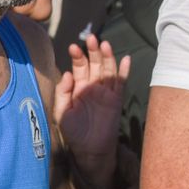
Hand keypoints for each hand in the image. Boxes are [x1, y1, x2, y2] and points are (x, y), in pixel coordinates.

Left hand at [53, 34, 129, 186]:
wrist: (89, 149)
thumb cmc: (73, 132)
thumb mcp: (62, 112)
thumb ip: (63, 93)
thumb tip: (68, 73)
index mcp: (78, 87)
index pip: (79, 66)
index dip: (77, 56)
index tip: (73, 47)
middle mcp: (92, 86)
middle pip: (95, 63)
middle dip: (92, 51)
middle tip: (90, 38)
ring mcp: (105, 92)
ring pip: (108, 69)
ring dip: (107, 56)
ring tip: (104, 45)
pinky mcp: (116, 99)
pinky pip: (121, 82)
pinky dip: (124, 71)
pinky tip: (126, 59)